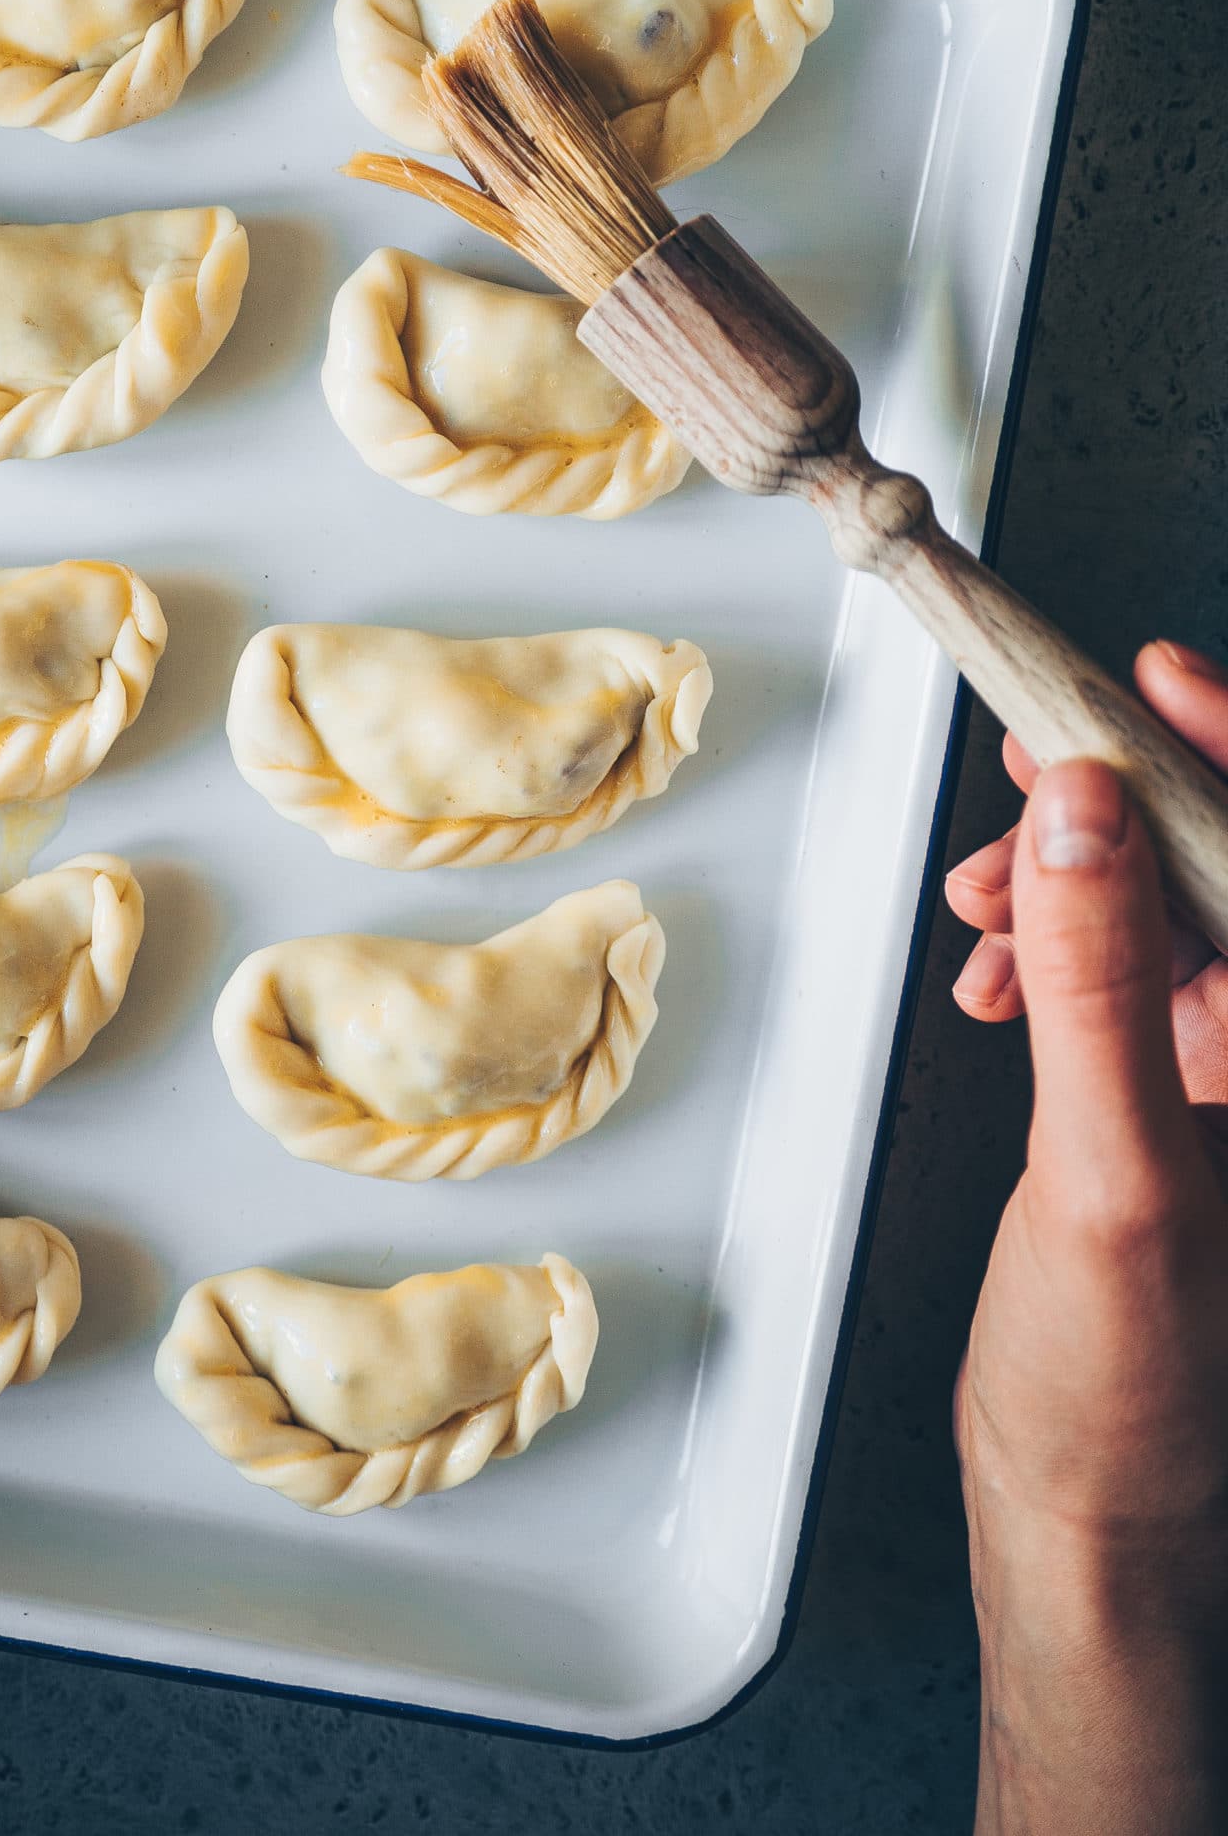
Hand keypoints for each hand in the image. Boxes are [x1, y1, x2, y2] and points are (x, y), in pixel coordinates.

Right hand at [943, 643, 1227, 1835]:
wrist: (1089, 1516)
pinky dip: (1056, 946)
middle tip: (1027, 797)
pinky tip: (1003, 971)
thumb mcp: (1113, 1177)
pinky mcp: (1182, 1100)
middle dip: (1116, 815)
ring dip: (1073, 881)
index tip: (1149, 677)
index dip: (1223, 751)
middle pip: (1219, 865)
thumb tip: (1083, 817)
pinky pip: (1127, 967)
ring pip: (1164, 907)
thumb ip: (1101, 985)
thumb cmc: (1130, 1399)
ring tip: (989, 909)